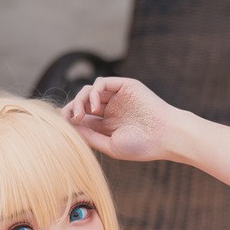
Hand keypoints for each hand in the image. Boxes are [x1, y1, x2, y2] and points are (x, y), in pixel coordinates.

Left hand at [60, 77, 183, 161]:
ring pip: (90, 91)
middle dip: (73, 108)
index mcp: (109, 126)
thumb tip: (69, 126)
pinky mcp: (125, 86)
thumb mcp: (110, 146)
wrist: (165, 136)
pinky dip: (93, 92)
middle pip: (84, 102)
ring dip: (80, 100)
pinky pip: (102, 83)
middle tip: (70, 117)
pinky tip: (95, 107)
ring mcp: (118, 97)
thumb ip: (90, 136)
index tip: (63, 124)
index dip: (71, 118)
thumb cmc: (142, 146)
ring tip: (82, 113)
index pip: (84, 117)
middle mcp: (112, 109)